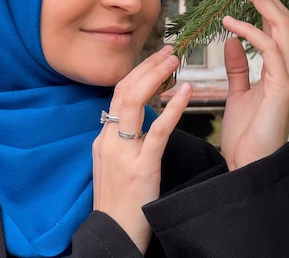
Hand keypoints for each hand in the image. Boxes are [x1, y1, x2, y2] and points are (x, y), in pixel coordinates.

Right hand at [92, 46, 190, 252]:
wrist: (114, 236)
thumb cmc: (118, 204)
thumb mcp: (112, 167)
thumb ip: (122, 141)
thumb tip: (138, 121)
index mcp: (104, 139)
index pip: (118, 95)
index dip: (137, 73)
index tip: (156, 59)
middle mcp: (109, 140)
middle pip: (124, 91)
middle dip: (146, 66)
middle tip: (169, 51)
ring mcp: (123, 153)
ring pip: (134, 103)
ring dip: (155, 77)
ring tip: (175, 61)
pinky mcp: (141, 168)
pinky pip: (156, 132)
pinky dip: (172, 108)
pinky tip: (184, 92)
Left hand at [220, 0, 288, 170]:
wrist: (249, 166)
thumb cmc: (246, 133)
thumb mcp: (238, 91)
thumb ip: (238, 67)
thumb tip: (232, 40)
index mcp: (280, 65)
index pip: (273, 21)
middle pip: (280, 15)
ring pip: (281, 26)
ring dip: (260, 0)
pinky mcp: (284, 87)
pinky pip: (270, 50)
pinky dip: (250, 33)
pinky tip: (230, 23)